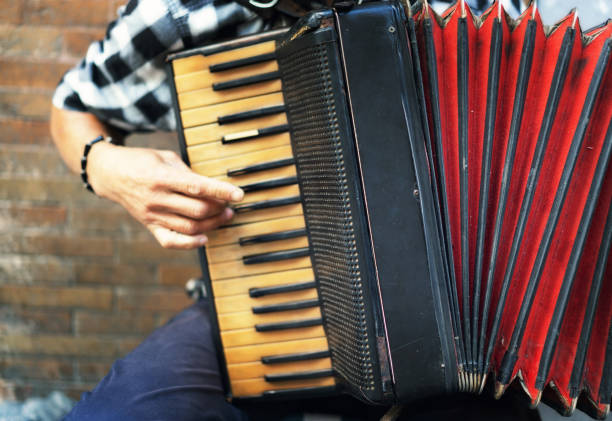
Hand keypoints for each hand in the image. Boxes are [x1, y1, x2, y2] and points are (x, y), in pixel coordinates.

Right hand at [86, 143, 243, 248]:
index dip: (221, 191)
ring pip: (190, 227)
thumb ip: (188, 172)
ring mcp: (153, 215)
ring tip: (224, 216)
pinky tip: (204, 238)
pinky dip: (190, 243)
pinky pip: (171, 242)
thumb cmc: (142, 161)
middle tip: (230, 204)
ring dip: (212, 223)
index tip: (239, 194)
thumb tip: (213, 187)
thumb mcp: (166, 158)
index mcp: (162, 177)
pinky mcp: (150, 226)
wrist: (111, 174)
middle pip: (197, 210)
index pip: (198, 187)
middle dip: (220, 208)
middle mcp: (157, 199)